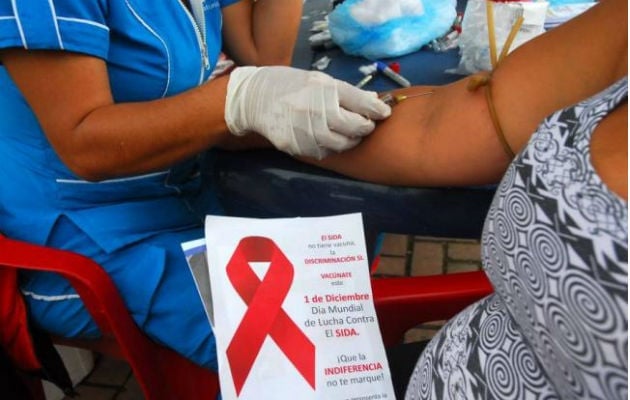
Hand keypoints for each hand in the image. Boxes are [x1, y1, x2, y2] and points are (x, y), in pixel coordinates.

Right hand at [224, 66, 390, 158]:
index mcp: (326, 89)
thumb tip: (373, 100)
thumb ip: (346, 92)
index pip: (362, 103)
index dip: (378, 110)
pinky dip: (330, 147)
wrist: (255, 98)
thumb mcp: (318, 80)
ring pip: (342, 144)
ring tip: (348, 133)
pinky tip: (327, 138)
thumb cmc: (290, 85)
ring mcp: (307, 131)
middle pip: (356, 127)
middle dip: (365, 127)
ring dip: (350, 140)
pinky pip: (323, 152)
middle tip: (365, 125)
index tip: (383, 113)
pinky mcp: (297, 146)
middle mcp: (318, 110)